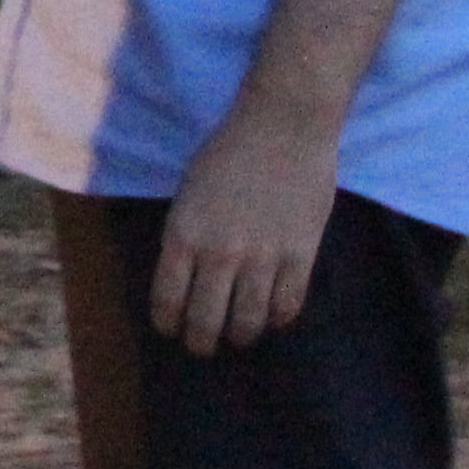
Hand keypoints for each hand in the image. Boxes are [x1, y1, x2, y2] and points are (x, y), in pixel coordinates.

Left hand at [150, 100, 341, 354]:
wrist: (283, 124)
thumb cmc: (229, 151)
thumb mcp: (188, 192)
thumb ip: (186, 235)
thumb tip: (186, 277)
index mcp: (183, 234)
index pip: (167, 300)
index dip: (168, 324)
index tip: (171, 330)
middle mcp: (219, 253)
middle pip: (205, 321)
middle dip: (201, 342)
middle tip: (203, 345)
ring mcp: (262, 257)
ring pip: (248, 322)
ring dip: (241, 335)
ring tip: (240, 335)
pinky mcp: (300, 255)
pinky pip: (288, 306)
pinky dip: (279, 318)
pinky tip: (274, 315)